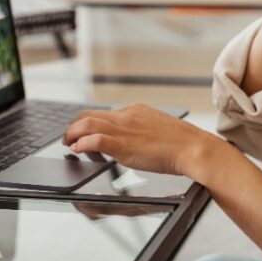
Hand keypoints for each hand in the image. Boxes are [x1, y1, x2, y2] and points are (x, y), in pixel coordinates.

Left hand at [62, 104, 219, 176]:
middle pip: (89, 114)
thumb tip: (131, 140)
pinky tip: (78, 150)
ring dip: (73, 133)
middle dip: (74, 126)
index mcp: (135, 110)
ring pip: (87, 123)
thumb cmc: (181, 144)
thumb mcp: (157, 130)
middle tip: (68, 138)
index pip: (103, 113)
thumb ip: (141, 131)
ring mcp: (124, 128)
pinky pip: (94, 139)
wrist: (193, 147)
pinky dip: (82, 143)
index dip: (88, 122)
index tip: (83, 132)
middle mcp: (126, 115)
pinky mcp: (123, 144)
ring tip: (68, 144)